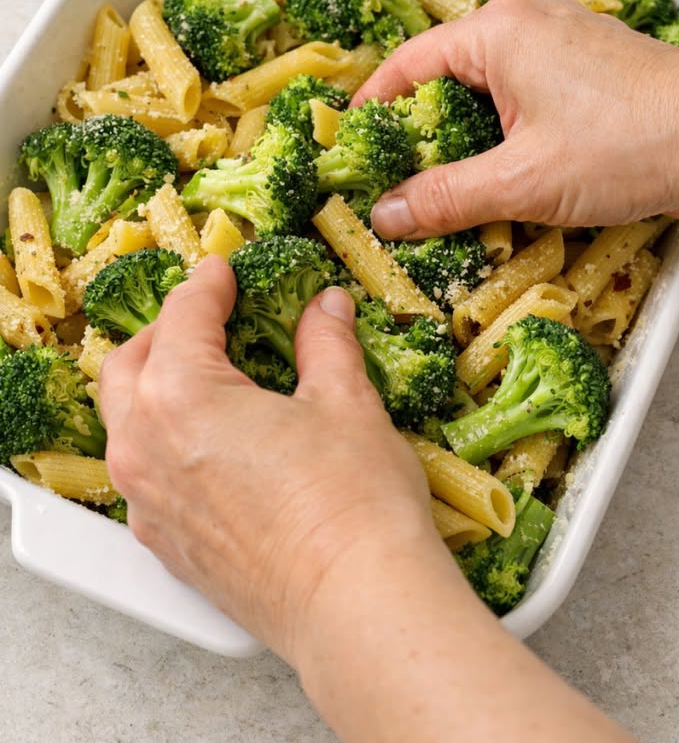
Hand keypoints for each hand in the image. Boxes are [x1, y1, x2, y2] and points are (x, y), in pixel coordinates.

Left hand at [98, 255, 432, 662]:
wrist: (356, 605)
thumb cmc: (352, 502)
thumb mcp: (345, 402)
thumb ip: (325, 344)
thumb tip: (326, 309)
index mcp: (180, 395)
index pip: (183, 316)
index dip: (207, 284)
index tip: (223, 269)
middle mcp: (145, 447)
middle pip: (131, 364)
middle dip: (165, 331)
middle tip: (206, 316)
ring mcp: (149, 502)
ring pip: (126, 422)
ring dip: (154, 386)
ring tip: (203, 375)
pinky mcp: (167, 545)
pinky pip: (144, 474)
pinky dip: (163, 440)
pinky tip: (208, 442)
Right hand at [353, 0, 678, 238]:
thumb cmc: (630, 144)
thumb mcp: (523, 180)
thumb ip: (446, 197)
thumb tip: (385, 216)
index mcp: (498, 29)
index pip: (406, 65)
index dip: (371, 110)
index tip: (348, 151)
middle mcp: (524, 22)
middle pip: (445, 78)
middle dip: (418, 133)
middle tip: (392, 184)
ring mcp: (558, 43)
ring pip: (485, 92)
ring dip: (463, 141)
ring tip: (440, 192)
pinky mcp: (585, 70)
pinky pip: (521, 99)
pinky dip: (501, 136)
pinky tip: (496, 180)